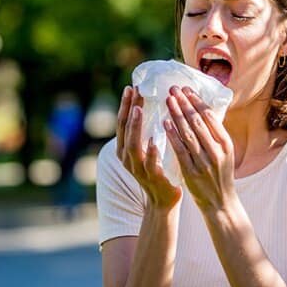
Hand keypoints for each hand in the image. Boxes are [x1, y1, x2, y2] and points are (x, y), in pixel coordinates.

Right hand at [116, 85, 181, 210]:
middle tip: (134, 90)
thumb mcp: (148, 148)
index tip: (131, 87)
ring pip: (133, 145)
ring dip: (135, 126)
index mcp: (125, 149)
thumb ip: (147, 132)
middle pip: (125, 129)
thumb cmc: (158, 169)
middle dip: (129, 109)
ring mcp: (138, 168)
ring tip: (139, 108)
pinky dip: (151, 152)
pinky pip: (149, 164)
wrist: (163, 200)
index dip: (126, 105)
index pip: (123, 122)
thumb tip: (152, 105)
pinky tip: (154, 140)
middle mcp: (127, 158)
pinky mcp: (152, 178)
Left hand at [164, 86, 236, 213]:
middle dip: (185, 103)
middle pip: (198, 122)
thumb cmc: (220, 175)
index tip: (186, 89)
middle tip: (173, 89)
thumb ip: (215, 135)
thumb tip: (203, 110)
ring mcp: (204, 162)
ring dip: (177, 115)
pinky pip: (180, 150)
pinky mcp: (191, 172)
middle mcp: (217, 151)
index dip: (197, 101)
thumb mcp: (225, 153)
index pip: (211, 117)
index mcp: (226, 144)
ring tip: (168, 100)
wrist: (220, 203)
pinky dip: (172, 135)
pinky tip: (165, 123)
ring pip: (188, 133)